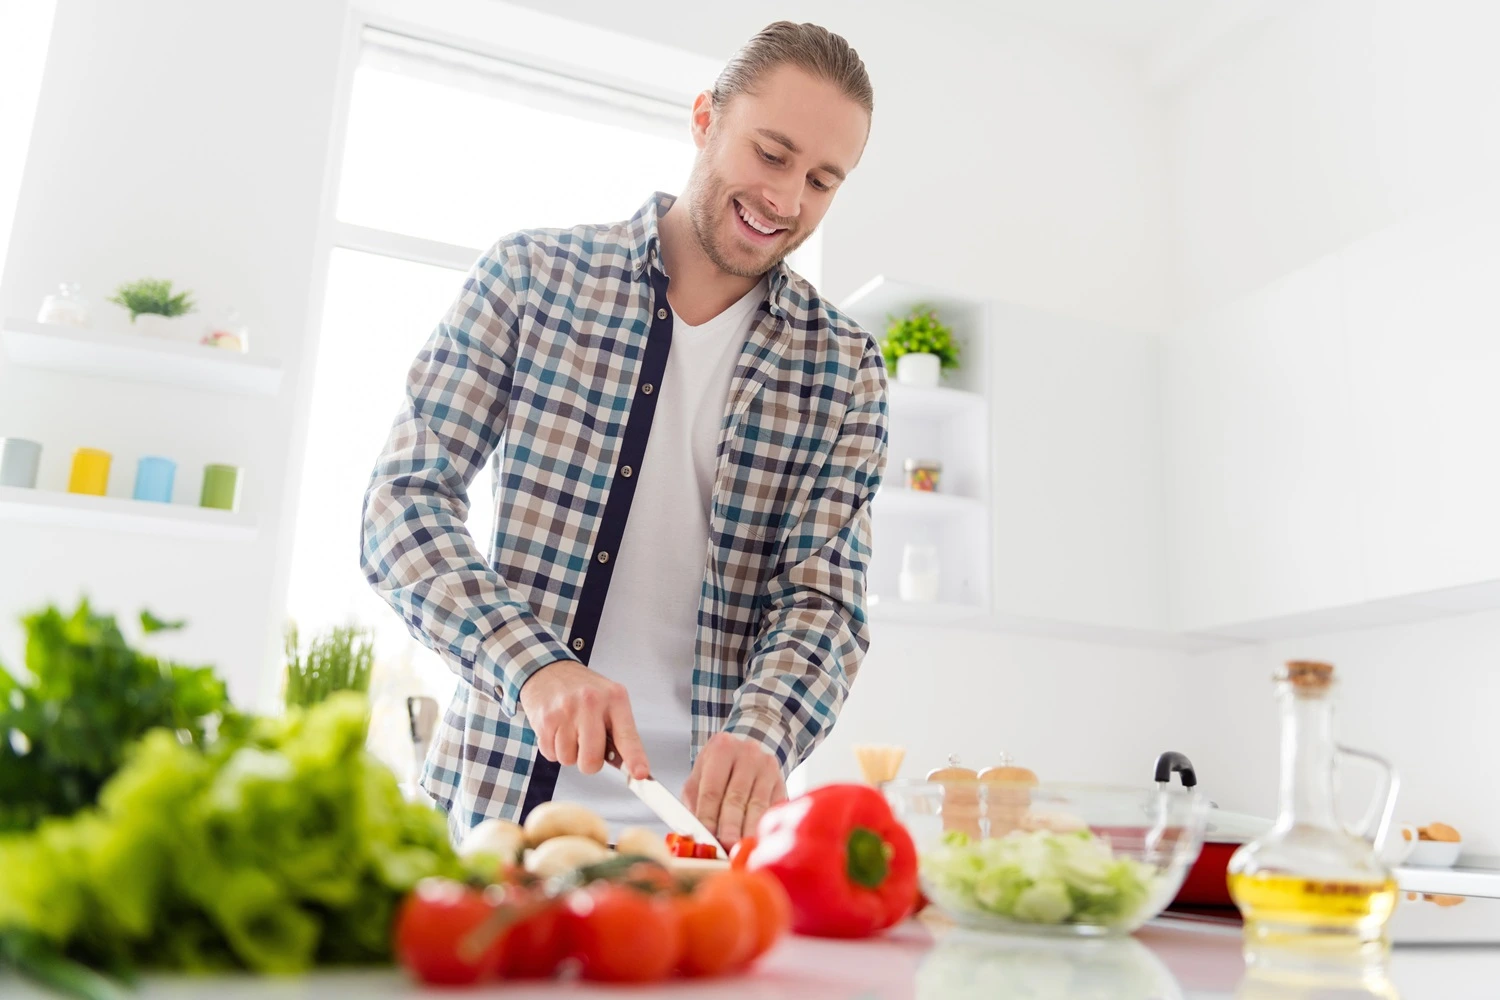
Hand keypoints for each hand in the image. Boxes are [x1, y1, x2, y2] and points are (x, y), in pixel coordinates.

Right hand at [518, 660, 648, 778]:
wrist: (548, 670)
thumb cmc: (583, 690)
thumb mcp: (609, 700)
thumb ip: (619, 731)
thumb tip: (630, 767)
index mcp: (615, 698)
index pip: (627, 736)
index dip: (634, 758)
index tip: (640, 774)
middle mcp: (591, 703)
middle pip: (592, 759)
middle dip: (589, 762)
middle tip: (587, 745)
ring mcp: (566, 711)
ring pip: (568, 760)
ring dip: (569, 753)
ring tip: (570, 731)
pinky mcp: (545, 719)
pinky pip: (550, 754)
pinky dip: (553, 748)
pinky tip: (557, 730)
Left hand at [682, 731, 785, 847]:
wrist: (746, 754)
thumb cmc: (719, 771)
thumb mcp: (700, 778)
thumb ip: (695, 804)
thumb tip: (695, 835)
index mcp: (721, 750)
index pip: (712, 789)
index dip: (708, 816)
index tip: (707, 837)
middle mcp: (747, 754)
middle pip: (736, 796)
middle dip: (731, 825)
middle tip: (727, 845)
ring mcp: (767, 767)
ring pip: (758, 805)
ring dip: (749, 830)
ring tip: (742, 848)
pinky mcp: (781, 783)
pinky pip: (774, 808)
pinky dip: (766, 826)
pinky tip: (759, 841)